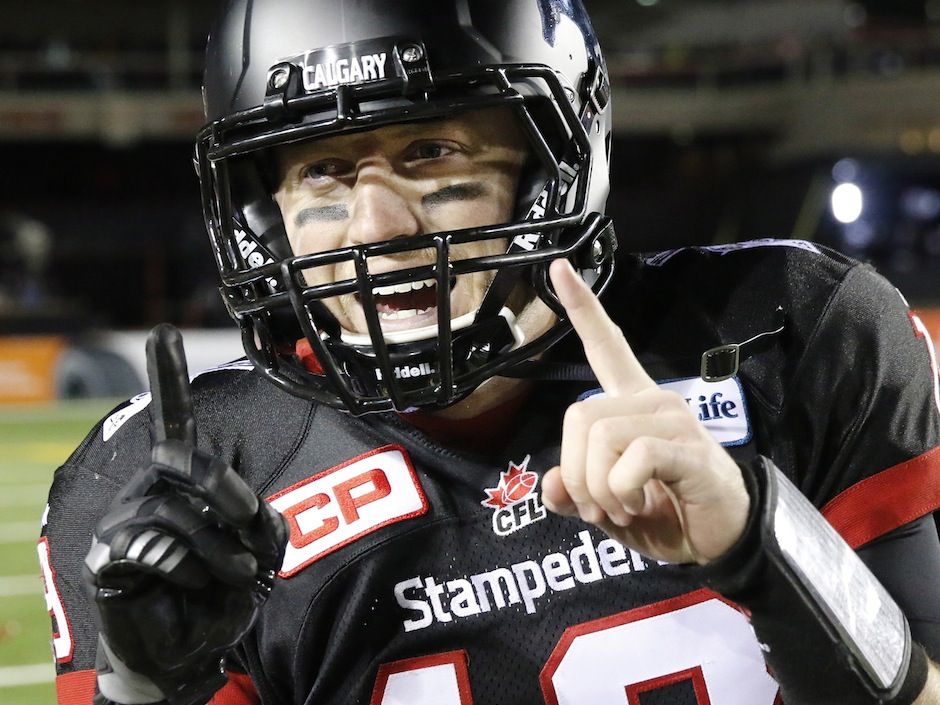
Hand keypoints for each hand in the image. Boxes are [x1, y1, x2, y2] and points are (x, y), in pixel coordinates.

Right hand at [83, 324, 286, 704]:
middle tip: (248, 528)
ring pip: (179, 511)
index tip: (164, 331)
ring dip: (220, 550)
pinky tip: (191, 584)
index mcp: (185, 480)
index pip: (176, 420)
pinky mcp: (110, 554)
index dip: (168, 376)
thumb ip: (261, 522)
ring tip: (232, 577)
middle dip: (229, 492)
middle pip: (186, 457)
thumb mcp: (259, 553)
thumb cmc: (222, 592)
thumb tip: (249, 507)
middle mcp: (151, 487)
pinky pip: (154, 545)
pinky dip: (188, 569)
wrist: (190, 650)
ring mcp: (126, 518)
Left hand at [540, 261, 749, 564]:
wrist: (723, 539)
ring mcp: (672, 421)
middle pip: (579, 415)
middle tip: (598, 505)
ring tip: (622, 508)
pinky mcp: (688, 448)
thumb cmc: (667, 514)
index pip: (606, 346)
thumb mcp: (606, 508)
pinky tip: (637, 505)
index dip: (582, 308)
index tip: (558, 266)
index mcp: (632, 404)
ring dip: (598, 488)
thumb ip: (574, 493)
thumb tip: (550, 485)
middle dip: (576, 472)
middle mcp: (652, 402)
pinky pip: (633, 458)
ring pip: (600, 437)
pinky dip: (622, 492)